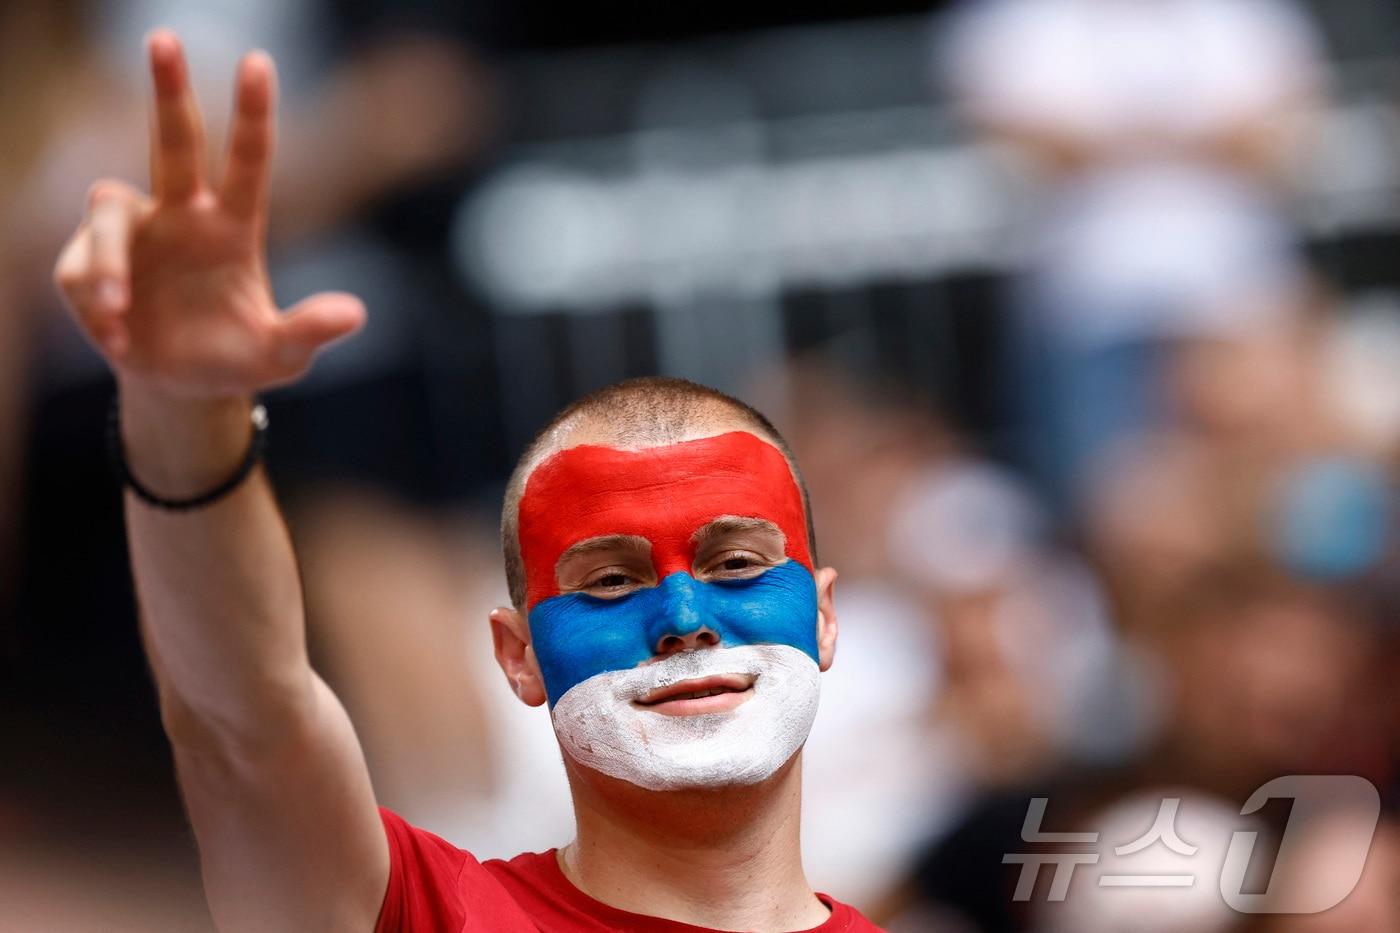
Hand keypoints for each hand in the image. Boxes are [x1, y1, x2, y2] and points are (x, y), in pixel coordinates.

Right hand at [53, 29, 364, 400]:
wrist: (182, 387)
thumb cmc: (235, 357)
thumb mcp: (279, 354)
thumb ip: (309, 330)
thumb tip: (356, 314)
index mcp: (232, 227)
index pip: (248, 161)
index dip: (252, 114)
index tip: (260, 62)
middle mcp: (180, 215)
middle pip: (172, 141)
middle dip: (169, 91)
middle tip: (164, 38)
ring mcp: (132, 234)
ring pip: (106, 208)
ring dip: (106, 259)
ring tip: (117, 310)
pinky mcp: (88, 263)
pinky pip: (79, 271)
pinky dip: (94, 306)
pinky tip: (118, 340)